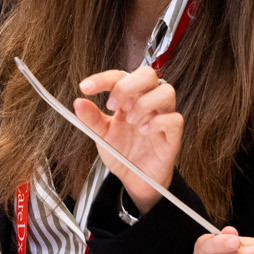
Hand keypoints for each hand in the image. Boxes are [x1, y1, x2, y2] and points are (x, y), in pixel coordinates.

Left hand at [72, 67, 181, 212]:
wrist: (134, 179)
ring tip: (131, 120)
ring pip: (166, 91)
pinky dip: (158, 122)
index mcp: (128, 99)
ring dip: (145, 103)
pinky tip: (144, 131)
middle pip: (147, 74)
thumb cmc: (122, 153)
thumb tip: (78, 102)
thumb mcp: (101, 135)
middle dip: (128, 85)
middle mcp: (146, 102)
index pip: (119, 77)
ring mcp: (162, 116)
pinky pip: (174, 119)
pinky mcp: (172, 134)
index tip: (86, 87)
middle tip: (112, 105)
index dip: (103, 78)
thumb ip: (91, 119)